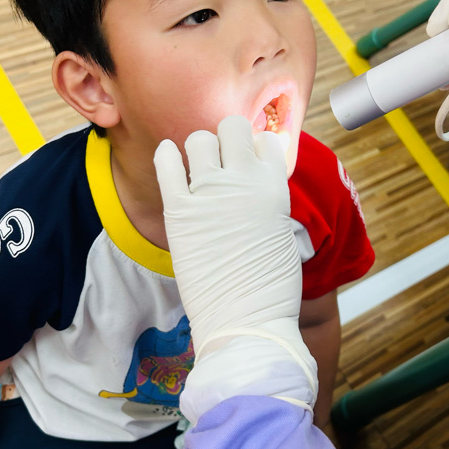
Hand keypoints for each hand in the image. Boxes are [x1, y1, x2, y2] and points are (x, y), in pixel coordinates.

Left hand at [154, 116, 316, 422]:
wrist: (246, 322)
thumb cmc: (269, 286)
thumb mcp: (281, 231)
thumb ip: (267, 199)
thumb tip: (253, 180)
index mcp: (276, 187)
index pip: (266, 140)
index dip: (256, 149)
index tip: (248, 162)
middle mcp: (244, 181)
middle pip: (233, 126)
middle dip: (227, 138)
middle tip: (222, 160)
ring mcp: (210, 193)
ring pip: (199, 139)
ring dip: (199, 149)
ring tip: (199, 169)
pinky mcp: (179, 211)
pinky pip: (167, 164)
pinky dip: (167, 155)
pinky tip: (169, 157)